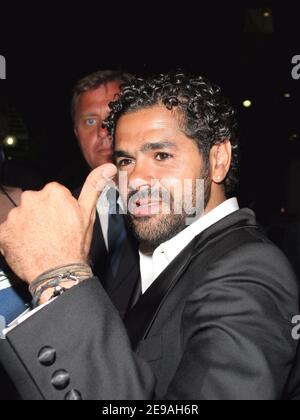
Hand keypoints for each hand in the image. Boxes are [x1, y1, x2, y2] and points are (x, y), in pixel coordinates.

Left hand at [0, 164, 116, 283]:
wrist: (58, 273)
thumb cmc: (74, 245)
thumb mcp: (88, 214)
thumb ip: (94, 187)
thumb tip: (107, 167)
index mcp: (52, 192)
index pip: (52, 195)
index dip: (58, 209)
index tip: (63, 222)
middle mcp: (31, 198)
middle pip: (34, 203)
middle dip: (41, 215)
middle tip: (52, 233)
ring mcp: (15, 216)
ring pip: (21, 217)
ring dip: (27, 226)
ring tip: (39, 242)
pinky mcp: (3, 232)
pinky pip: (7, 232)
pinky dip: (15, 239)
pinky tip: (27, 247)